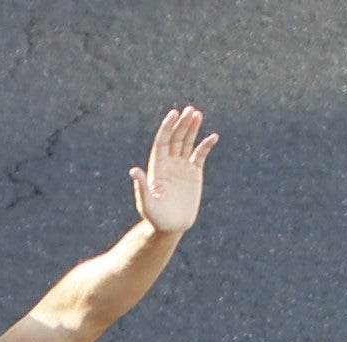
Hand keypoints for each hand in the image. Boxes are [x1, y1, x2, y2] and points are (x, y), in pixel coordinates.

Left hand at [130, 106, 217, 236]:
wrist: (171, 227)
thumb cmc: (156, 218)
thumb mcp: (147, 204)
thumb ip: (142, 187)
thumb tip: (134, 170)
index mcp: (157, 167)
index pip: (163, 142)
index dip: (168, 127)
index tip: (174, 114)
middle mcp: (169, 163)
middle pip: (176, 138)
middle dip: (182, 124)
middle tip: (190, 110)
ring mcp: (181, 167)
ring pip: (187, 143)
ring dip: (192, 128)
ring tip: (197, 114)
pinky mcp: (194, 173)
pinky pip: (200, 155)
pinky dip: (206, 145)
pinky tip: (213, 137)